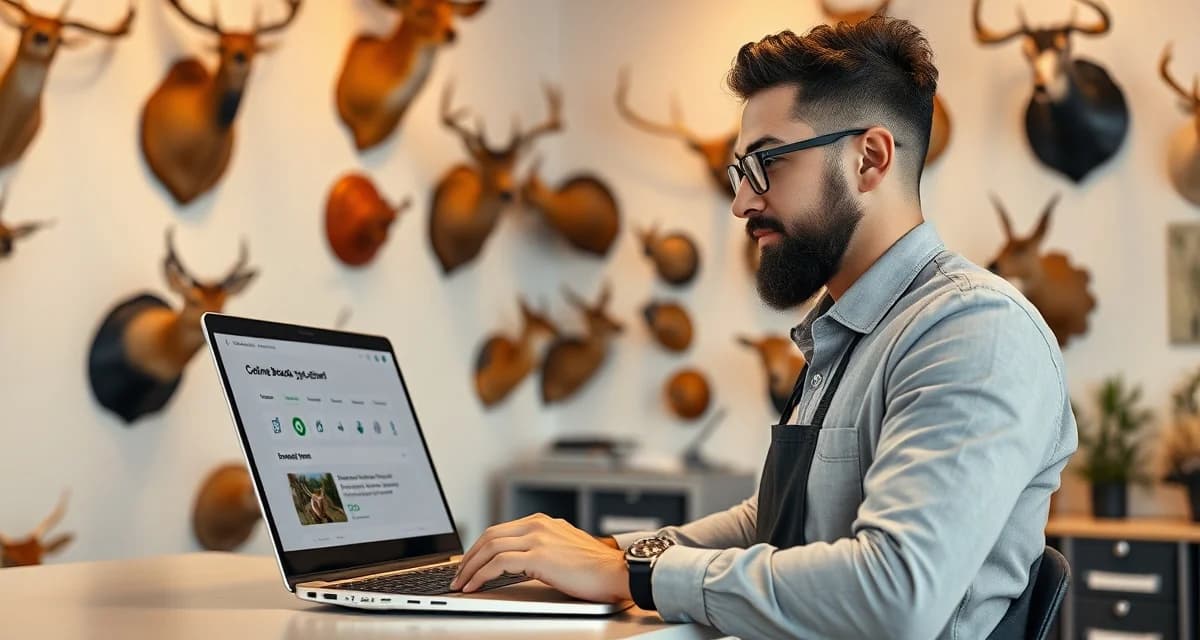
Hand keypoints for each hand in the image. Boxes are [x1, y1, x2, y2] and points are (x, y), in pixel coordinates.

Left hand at [449, 513, 631, 602]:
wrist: (618, 572)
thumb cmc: (597, 569)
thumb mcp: (565, 551)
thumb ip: (544, 549)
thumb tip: (521, 563)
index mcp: (543, 523)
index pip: (500, 531)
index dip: (479, 548)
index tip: (469, 564)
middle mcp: (538, 525)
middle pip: (489, 536)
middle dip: (469, 557)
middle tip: (458, 575)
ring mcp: (538, 538)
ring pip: (489, 548)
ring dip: (470, 568)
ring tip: (461, 584)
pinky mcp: (538, 556)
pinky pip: (498, 563)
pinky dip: (481, 574)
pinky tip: (475, 586)